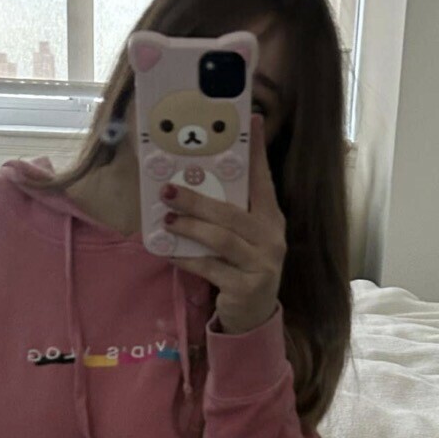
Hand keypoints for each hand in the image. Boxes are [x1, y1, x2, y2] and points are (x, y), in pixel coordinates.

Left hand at [165, 114, 286, 333]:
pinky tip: (168, 251)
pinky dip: (186, 259)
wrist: (254, 315)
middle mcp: (271, 238)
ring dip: (190, 228)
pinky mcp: (246, 288)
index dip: (257, 152)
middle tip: (167, 190)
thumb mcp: (242, 236)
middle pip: (232, 213)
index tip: (253, 122)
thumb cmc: (242, 266)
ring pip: (221, 239)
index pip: (263, 180)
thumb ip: (227, 212)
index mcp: (271, 219)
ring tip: (167, 220)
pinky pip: (210, 268)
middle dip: (197, 200)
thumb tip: (189, 181)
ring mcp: (262, 264)